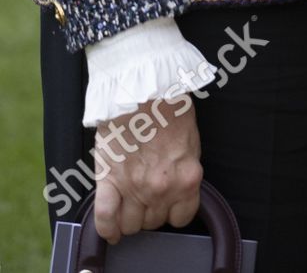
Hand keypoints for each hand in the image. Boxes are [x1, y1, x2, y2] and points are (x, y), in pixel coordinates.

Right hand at [93, 95, 202, 243]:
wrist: (142, 86)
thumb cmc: (169, 106)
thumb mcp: (190, 140)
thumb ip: (183, 169)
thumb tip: (178, 185)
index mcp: (187, 177)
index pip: (181, 217)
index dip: (172, 211)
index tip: (167, 204)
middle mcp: (162, 188)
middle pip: (153, 222)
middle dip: (150, 211)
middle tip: (146, 194)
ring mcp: (134, 187)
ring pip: (130, 225)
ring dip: (129, 219)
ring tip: (128, 205)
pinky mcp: (109, 179)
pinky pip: (105, 218)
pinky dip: (107, 228)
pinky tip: (110, 230)